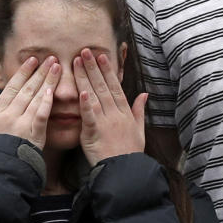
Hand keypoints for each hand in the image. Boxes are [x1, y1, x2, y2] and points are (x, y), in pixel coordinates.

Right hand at [0, 56, 59, 149]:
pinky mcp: (32, 135)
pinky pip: (41, 115)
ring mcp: (20, 124)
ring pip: (35, 97)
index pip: (11, 87)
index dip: (23, 72)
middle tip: (50, 58)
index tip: (32, 60)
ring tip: (56, 68)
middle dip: (39, 72)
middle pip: (26, 88)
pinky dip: (46, 102)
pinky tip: (53, 91)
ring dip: (47, 81)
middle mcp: (8, 115)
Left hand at [74, 48, 146, 164]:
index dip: (108, 70)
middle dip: (94, 67)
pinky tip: (82, 92)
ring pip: (95, 95)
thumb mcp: (139, 129)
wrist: (126, 171)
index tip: (102, 56)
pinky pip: (90, 116)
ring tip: (78, 62)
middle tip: (85, 51)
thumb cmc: (131, 152)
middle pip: (103, 86)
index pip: (115, 86)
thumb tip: (144, 94)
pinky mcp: (95, 133)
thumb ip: (139, 110)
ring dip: (86, 78)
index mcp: (125, 112)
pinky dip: (86, 104)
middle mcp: (116, 114)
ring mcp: (106, 122)